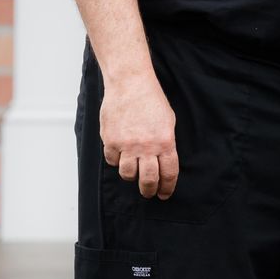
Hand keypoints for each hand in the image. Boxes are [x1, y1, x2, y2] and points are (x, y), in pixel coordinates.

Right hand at [100, 72, 178, 199]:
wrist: (130, 84)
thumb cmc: (151, 100)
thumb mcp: (168, 121)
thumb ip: (166, 143)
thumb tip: (163, 161)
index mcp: (165, 142)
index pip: (168, 173)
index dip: (167, 187)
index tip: (164, 194)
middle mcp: (146, 147)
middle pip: (148, 180)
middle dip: (149, 190)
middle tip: (149, 193)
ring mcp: (127, 145)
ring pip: (128, 174)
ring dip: (132, 177)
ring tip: (134, 173)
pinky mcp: (111, 141)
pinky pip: (112, 161)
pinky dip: (116, 161)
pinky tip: (120, 155)